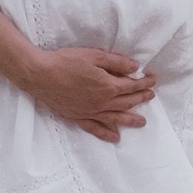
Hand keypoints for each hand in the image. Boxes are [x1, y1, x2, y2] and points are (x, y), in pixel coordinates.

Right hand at [22, 43, 155, 140]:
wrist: (40, 75)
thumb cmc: (65, 62)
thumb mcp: (94, 56)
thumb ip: (116, 62)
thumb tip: (134, 67)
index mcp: (108, 86)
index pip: (131, 85)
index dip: (143, 83)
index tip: (152, 80)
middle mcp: (102, 102)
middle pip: (126, 102)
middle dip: (140, 98)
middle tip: (150, 96)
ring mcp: (90, 112)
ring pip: (115, 118)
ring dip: (130, 120)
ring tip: (142, 122)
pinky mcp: (78, 117)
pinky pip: (96, 129)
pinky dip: (106, 134)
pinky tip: (115, 137)